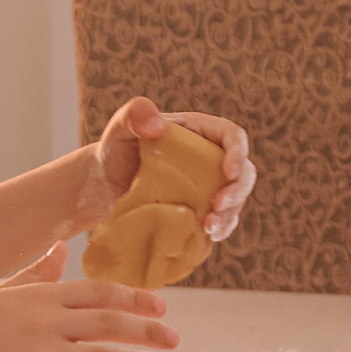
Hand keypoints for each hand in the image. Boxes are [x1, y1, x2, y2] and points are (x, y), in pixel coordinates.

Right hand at [0, 277, 178, 351]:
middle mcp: (45, 323)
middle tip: (175, 338)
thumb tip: (61, 247)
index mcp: (42, 298)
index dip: (133, 298)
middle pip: (107, 323)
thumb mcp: (6, 289)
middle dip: (146, 329)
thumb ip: (39, 272)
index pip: (98, 293)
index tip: (161, 306)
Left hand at [86, 96, 257, 242]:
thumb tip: (157, 124)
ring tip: (209, 227)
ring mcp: (208, 186)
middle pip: (243, 171)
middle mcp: (210, 158)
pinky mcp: (201, 209)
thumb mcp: (119, 128)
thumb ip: (133, 115)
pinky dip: (219, 229)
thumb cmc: (115, 149)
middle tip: (218, 207)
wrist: (106, 183)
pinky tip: (207, 236)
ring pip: (236, 199)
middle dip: (238, 191)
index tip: (229, 171)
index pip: (232, 136)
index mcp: (200, 132)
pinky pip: (221, 220)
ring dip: (229, 215)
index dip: (238, 152)